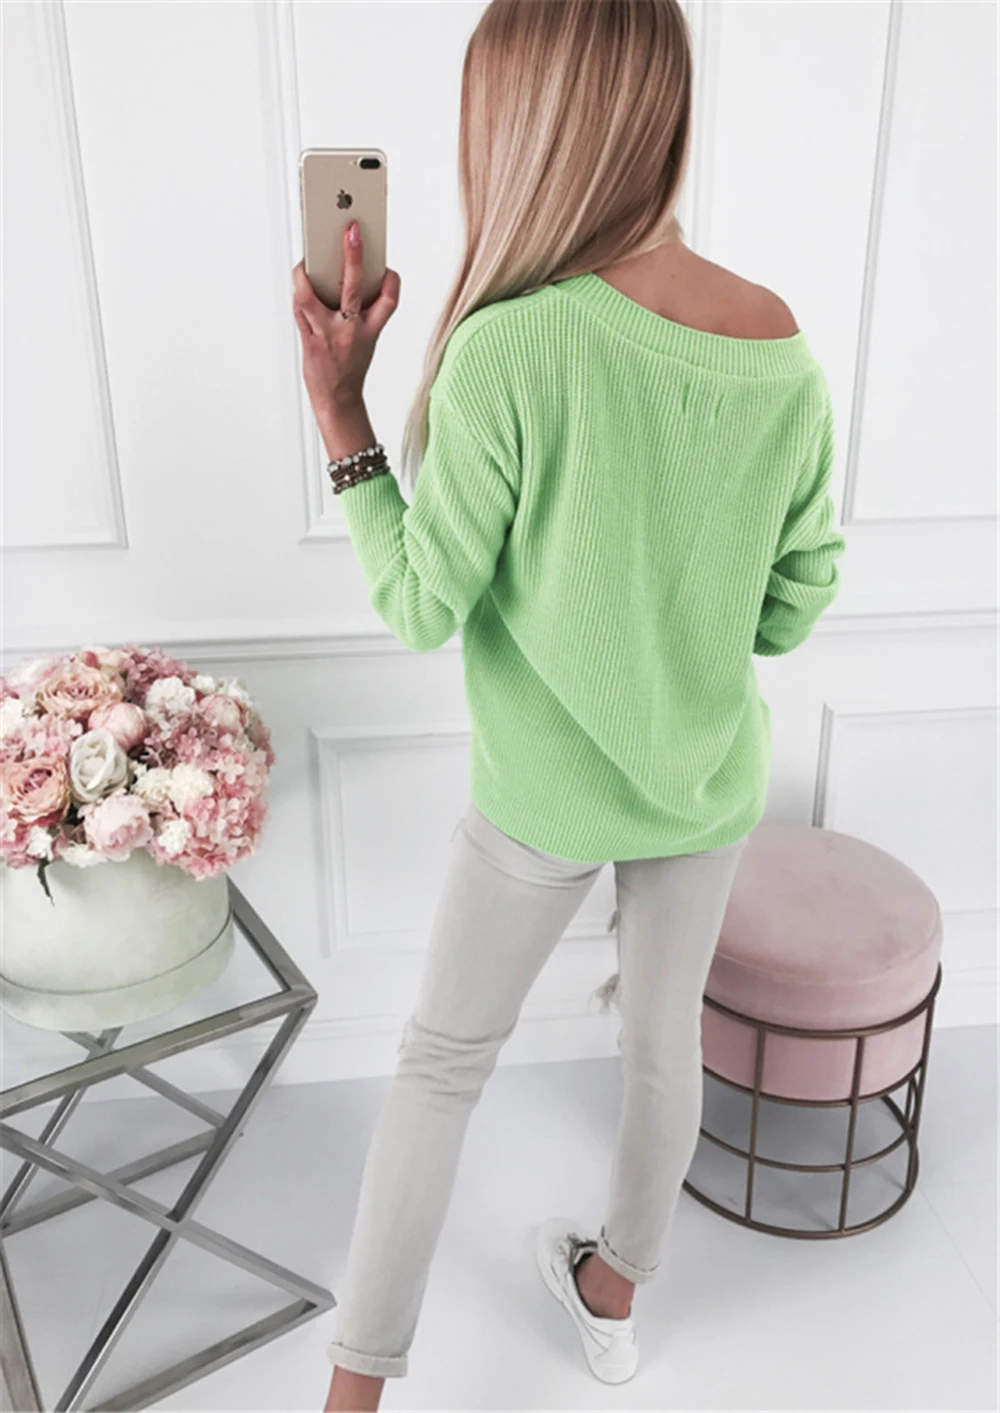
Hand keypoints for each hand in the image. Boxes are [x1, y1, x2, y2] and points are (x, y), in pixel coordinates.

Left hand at [292, 221, 400, 421]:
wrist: (337, 401)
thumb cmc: (351, 367)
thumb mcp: (367, 340)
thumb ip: (360, 310)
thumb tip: (342, 273)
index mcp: (371, 331)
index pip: (389, 301)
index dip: (391, 281)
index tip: (388, 269)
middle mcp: (350, 331)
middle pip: (352, 287)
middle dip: (353, 256)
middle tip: (351, 231)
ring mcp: (326, 335)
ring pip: (310, 296)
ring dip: (304, 274)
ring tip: (308, 258)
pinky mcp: (308, 340)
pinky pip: (299, 309)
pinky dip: (299, 293)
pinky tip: (302, 283)